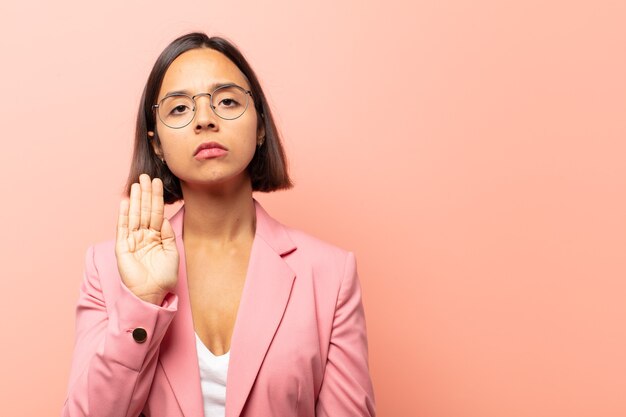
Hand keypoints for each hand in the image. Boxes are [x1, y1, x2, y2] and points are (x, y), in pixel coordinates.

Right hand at [115, 174, 178, 304]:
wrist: (151, 295)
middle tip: (146, 176)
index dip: (157, 199)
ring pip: (134, 216)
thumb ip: (168, 235)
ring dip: (136, 199)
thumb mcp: (172, 254)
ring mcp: (132, 241)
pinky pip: (123, 228)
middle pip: (144, 211)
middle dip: (146, 194)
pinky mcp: (123, 248)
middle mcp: (144, 237)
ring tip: (137, 184)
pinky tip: (126, 202)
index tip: (158, 183)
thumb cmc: (163, 278)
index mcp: (156, 237)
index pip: (156, 213)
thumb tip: (163, 219)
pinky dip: (124, 215)